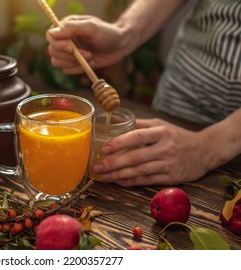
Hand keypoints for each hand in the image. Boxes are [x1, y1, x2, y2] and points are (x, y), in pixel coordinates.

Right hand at [45, 15, 128, 73]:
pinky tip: (90, 63)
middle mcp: (64, 39)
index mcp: (66, 26)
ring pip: (57, 62)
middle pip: (52, 51)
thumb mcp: (91, 27)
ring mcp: (67, 52)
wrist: (120, 46)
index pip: (50, 36)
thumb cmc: (107, 33)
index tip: (71, 49)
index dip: (58, 44)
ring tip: (90, 58)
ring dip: (74, 63)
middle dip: (69, 56)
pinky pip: (66, 71)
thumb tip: (52, 33)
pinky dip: (78, 69)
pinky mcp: (72, 63)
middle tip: (88, 54)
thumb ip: (71, 27)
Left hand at [92, 118, 210, 185]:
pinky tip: (119, 181)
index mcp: (161, 132)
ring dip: (119, 175)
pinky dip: (131, 182)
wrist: (205, 150)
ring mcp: (169, 165)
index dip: (119, 143)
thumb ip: (139, 124)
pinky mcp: (172, 178)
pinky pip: (147, 181)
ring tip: (104, 176)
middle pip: (135, 157)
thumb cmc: (177, 136)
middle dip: (113, 163)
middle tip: (97, 167)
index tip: (104, 149)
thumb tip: (115, 121)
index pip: (136, 137)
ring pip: (139, 172)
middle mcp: (165, 148)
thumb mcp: (161, 125)